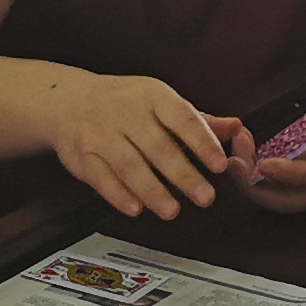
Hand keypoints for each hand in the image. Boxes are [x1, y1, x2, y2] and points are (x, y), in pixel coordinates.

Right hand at [45, 72, 248, 219]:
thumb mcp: (160, 101)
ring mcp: (101, 134)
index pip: (182, 118)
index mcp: (152, 95)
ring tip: (172, 210)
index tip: (220, 165)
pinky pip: (101, 177)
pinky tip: (136, 208)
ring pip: (129, 164)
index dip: (202, 142)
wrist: (68, 100)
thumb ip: (198, 120)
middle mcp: (126, 112)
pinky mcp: (83, 156)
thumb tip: (237, 128)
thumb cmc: (123, 102)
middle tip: (206, 197)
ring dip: (152, 190)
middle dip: (183, 174)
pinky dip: (118, 194)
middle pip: (158, 146)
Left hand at [246, 97, 305, 213]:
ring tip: (236, 152)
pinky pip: (275, 194)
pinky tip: (244, 155)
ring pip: (277, 202)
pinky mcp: (303, 196)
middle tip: (234, 161)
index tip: (261, 162)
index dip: (286, 172)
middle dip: (255, 186)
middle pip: (288, 201)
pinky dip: (255, 179)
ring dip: (250, 182)